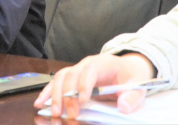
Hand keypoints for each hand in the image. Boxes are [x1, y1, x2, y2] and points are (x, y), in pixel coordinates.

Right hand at [34, 53, 154, 118]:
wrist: (126, 69)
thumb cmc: (130, 77)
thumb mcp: (138, 86)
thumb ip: (132, 97)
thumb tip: (123, 106)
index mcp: (103, 63)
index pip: (90, 70)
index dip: (84, 84)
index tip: (83, 101)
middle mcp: (86, 64)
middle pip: (71, 75)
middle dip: (68, 95)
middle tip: (70, 114)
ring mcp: (77, 70)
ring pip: (60, 78)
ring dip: (55, 95)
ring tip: (55, 112)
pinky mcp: (71, 78)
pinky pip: (56, 82)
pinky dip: (47, 92)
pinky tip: (40, 103)